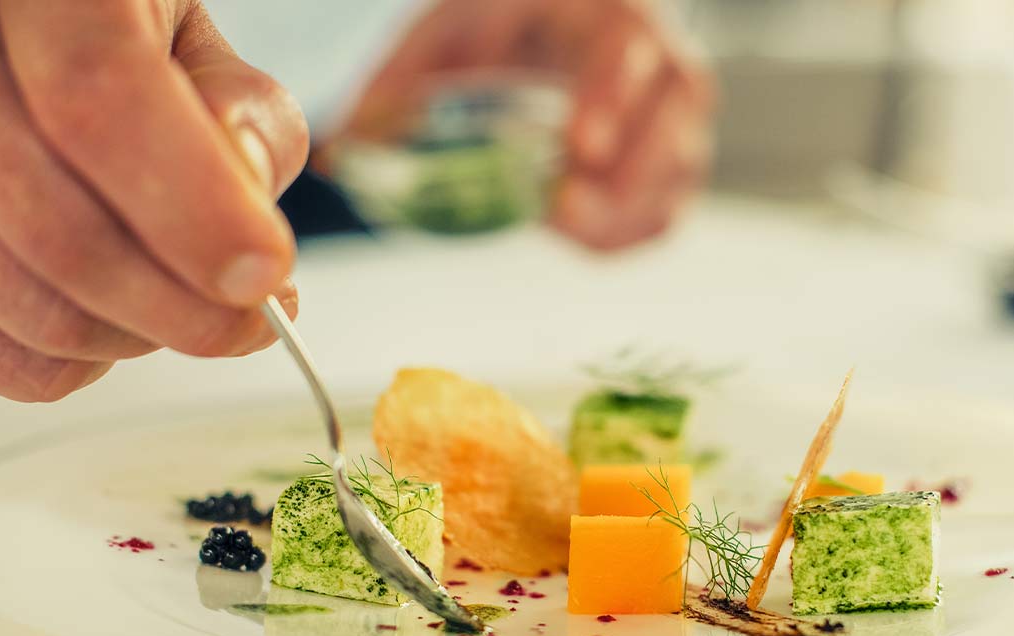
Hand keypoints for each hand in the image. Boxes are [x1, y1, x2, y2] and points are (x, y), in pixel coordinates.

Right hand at [0, 0, 307, 400]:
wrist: (1, 57)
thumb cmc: (115, 58)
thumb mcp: (202, 56)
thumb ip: (245, 117)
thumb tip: (244, 194)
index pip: (96, 94)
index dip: (191, 203)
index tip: (265, 270)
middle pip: (61, 231)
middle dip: (187, 307)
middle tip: (252, 316)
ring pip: (35, 314)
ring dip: (142, 337)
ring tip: (181, 301)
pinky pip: (2, 361)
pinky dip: (84, 364)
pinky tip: (109, 315)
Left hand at [338, 0, 712, 251]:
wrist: (561, 29)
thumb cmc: (509, 23)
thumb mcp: (450, 30)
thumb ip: (399, 81)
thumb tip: (339, 152)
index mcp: (612, 18)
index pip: (628, 52)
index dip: (608, 99)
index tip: (577, 148)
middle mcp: (661, 67)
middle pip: (673, 125)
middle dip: (625, 175)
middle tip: (562, 207)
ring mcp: (673, 123)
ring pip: (674, 179)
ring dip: (619, 213)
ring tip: (559, 221)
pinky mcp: (669, 171)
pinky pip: (661, 217)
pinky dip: (620, 235)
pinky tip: (572, 230)